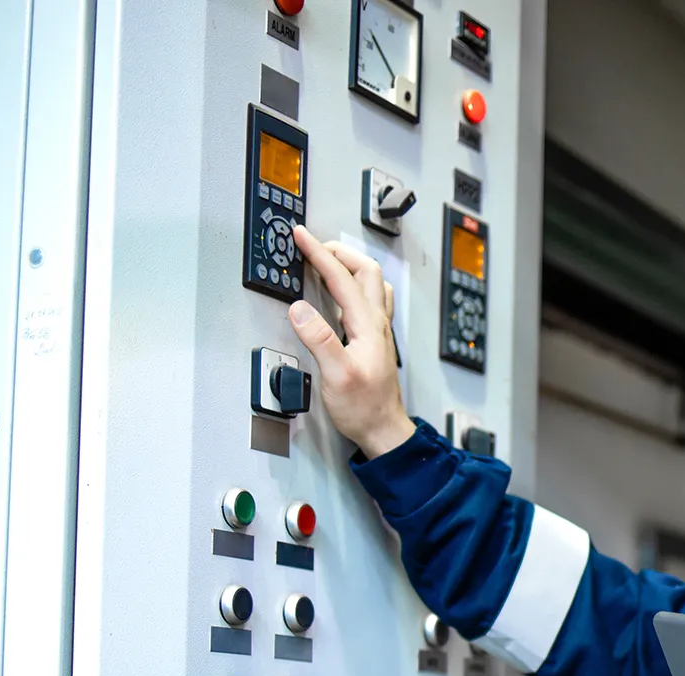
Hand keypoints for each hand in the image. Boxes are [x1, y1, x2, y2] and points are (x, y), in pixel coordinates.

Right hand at [287, 225, 414, 457]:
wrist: (384, 430)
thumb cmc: (364, 408)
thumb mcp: (337, 376)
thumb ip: (320, 340)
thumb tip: (300, 309)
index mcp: (367, 325)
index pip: (341, 277)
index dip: (318, 253)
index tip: (300, 236)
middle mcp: (376, 323)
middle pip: (365, 270)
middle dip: (338, 251)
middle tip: (313, 245)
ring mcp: (378, 331)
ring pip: (371, 283)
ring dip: (350, 265)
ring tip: (327, 259)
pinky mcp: (373, 341)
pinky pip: (369, 301)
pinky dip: (354, 285)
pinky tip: (343, 294)